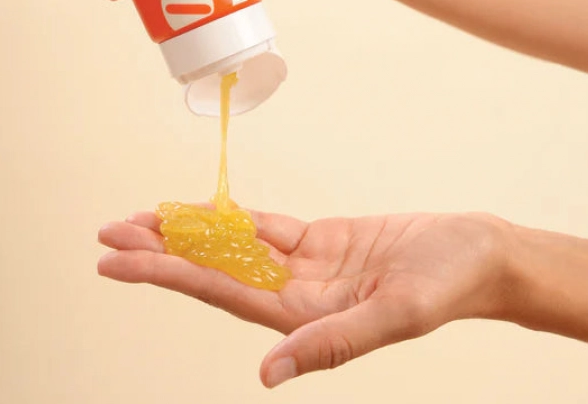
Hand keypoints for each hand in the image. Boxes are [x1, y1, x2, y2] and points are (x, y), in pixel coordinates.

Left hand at [97, 209, 509, 386]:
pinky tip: (203, 211)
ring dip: (189, 231)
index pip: (219, 292)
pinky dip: (232, 217)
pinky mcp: (321, 242)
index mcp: (305, 318)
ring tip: (142, 218)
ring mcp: (305, 267)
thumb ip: (333, 341)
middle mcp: (294, 295)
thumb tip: (268, 375)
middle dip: (160, 250)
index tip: (118, 260)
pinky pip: (266, 228)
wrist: (479, 254)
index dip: (165, 273)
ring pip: (233, 246)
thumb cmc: (448, 284)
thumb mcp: (397, 313)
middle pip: (213, 269)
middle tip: (108, 233)